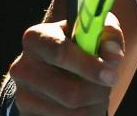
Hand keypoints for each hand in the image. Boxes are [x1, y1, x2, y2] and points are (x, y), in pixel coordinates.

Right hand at [6, 12, 125, 115]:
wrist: (57, 65)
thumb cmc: (81, 43)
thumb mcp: (97, 30)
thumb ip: (110, 36)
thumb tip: (114, 55)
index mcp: (36, 38)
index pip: (60, 52)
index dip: (88, 66)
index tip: (111, 75)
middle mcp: (23, 67)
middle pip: (70, 92)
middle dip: (98, 90)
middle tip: (110, 82)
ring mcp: (22, 95)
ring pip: (70, 112)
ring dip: (95, 105)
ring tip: (97, 90)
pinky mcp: (27, 114)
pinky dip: (85, 115)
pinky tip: (86, 103)